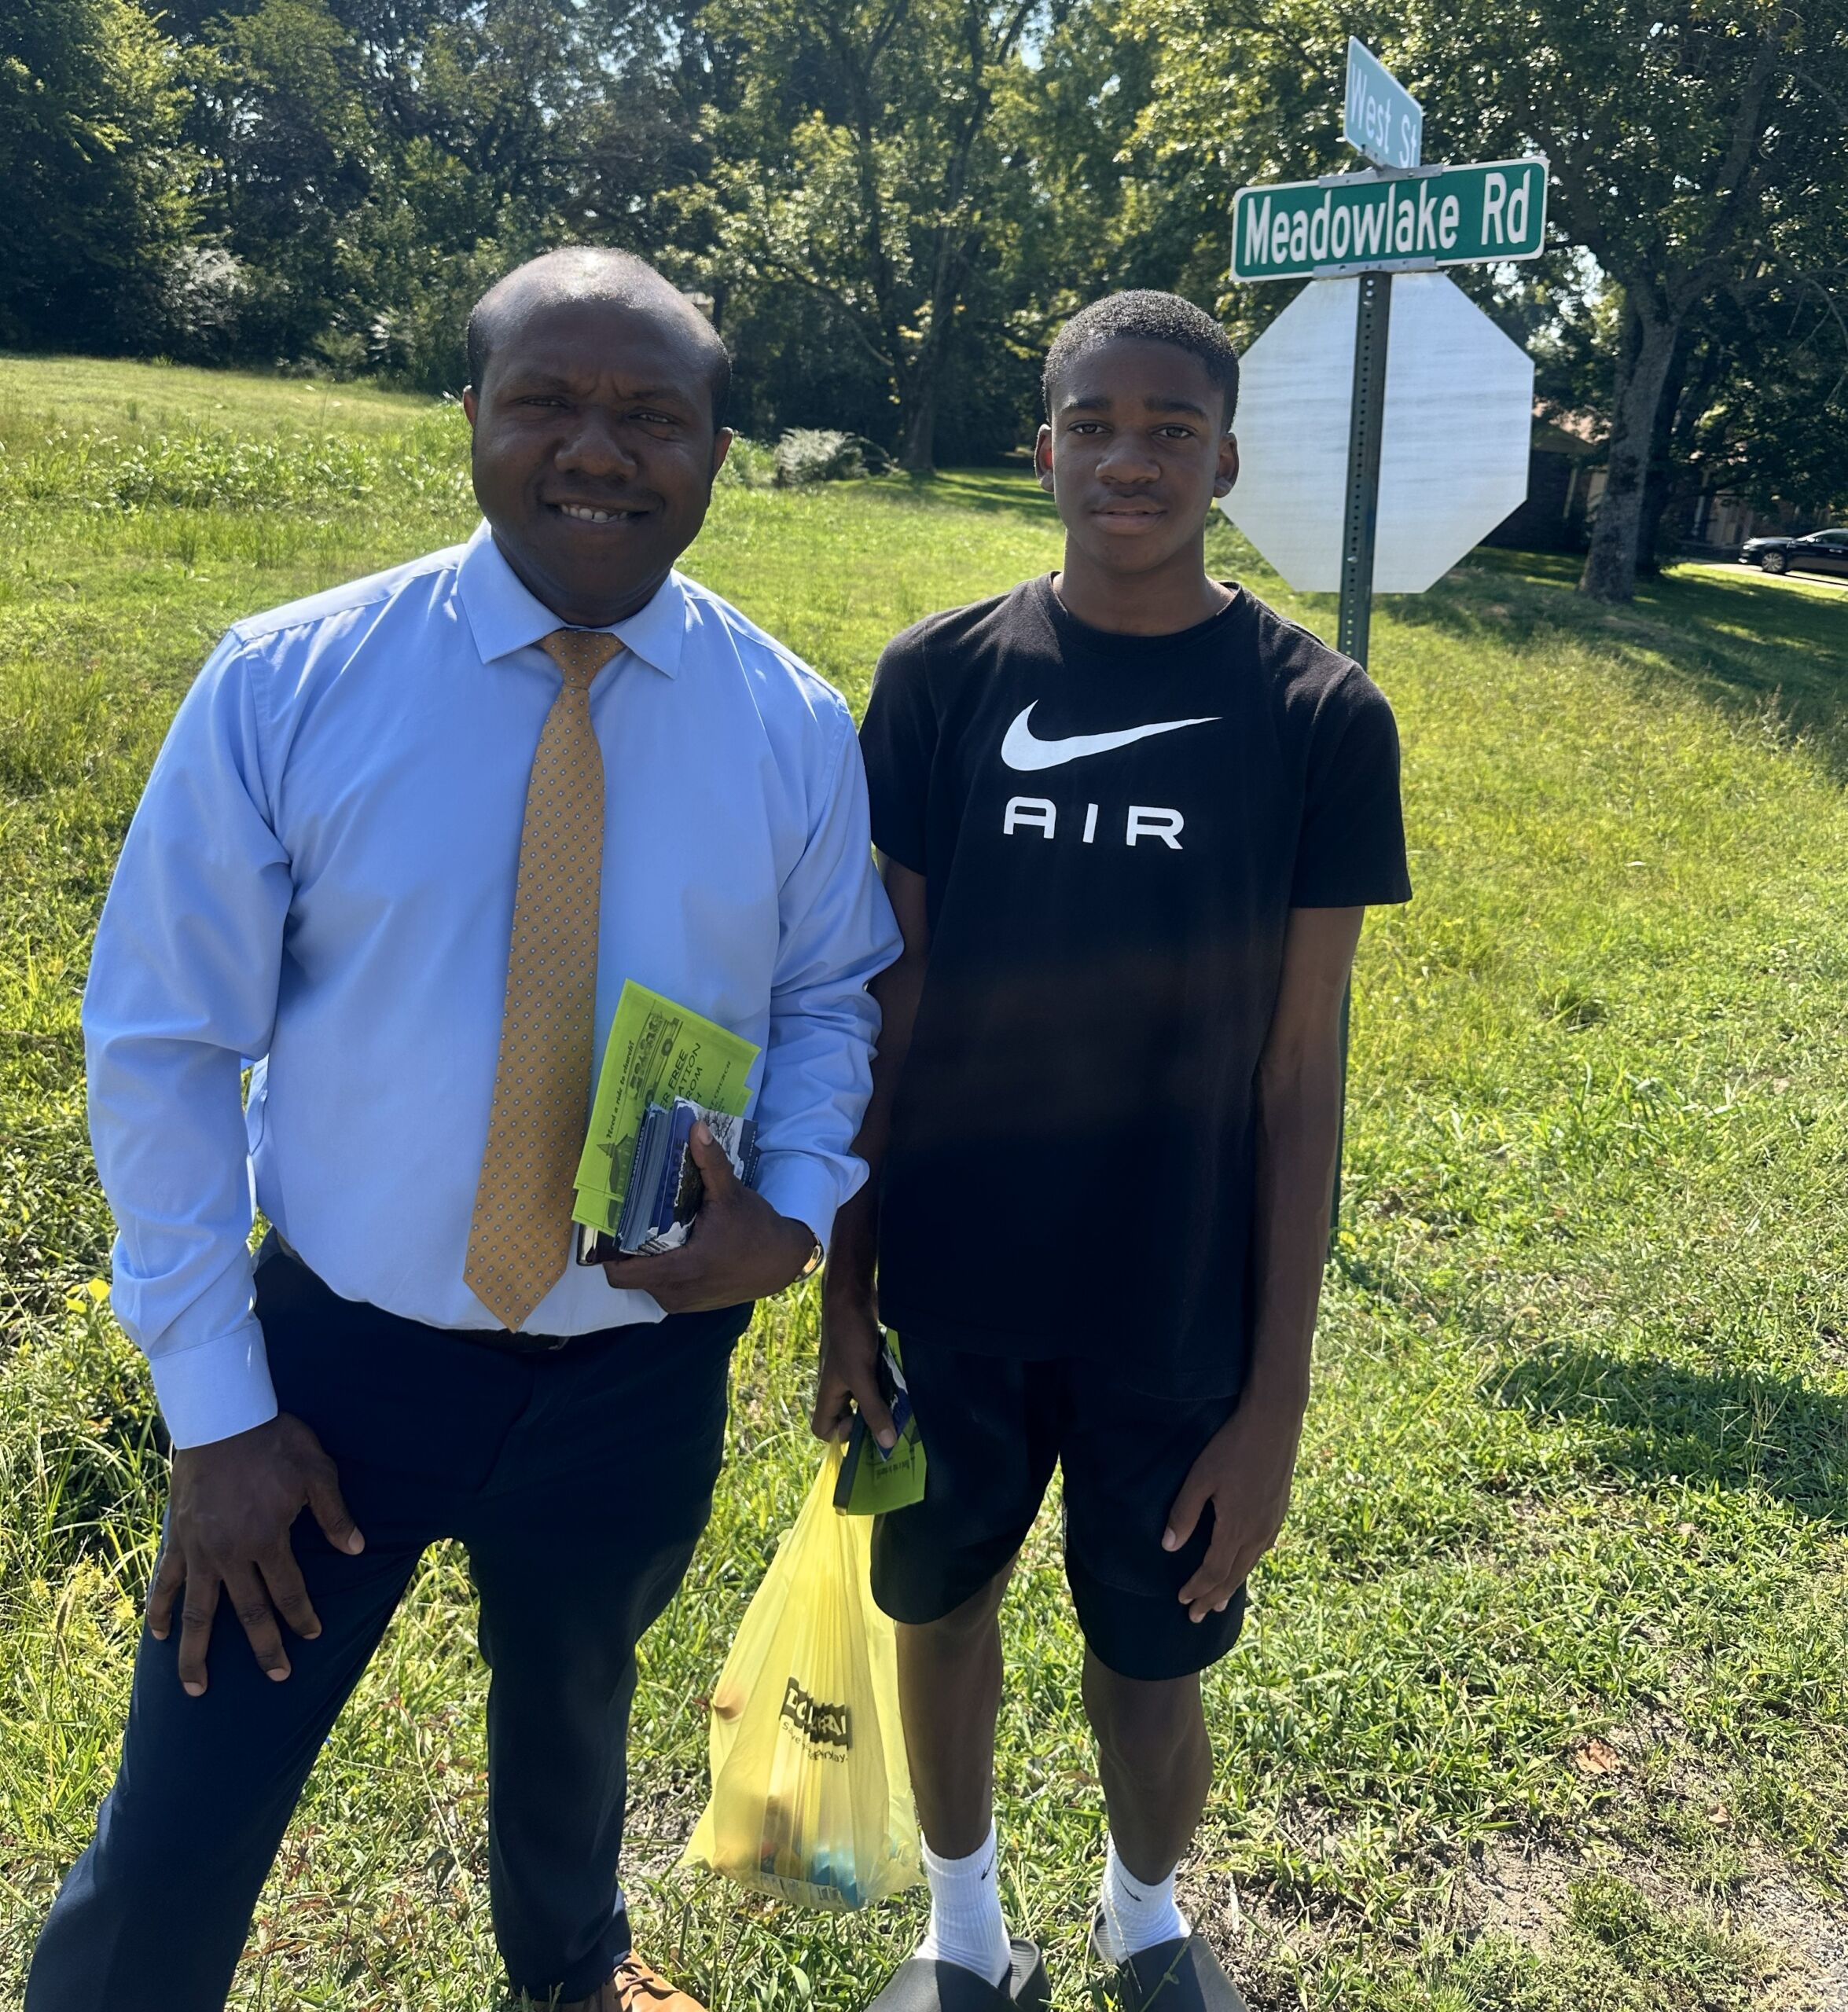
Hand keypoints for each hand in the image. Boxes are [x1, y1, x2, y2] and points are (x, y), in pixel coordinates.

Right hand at [147, 1412, 364, 1695]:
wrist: (221, 1419)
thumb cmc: (274, 1441)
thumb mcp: (317, 1471)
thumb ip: (333, 1514)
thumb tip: (356, 1549)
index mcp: (267, 1539)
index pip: (288, 1592)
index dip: (301, 1618)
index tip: (312, 1637)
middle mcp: (231, 1554)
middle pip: (248, 1613)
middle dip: (264, 1648)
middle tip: (276, 1677)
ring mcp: (199, 1551)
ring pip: (198, 1612)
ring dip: (196, 1652)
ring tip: (197, 1688)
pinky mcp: (177, 1540)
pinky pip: (164, 1582)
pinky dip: (159, 1610)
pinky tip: (158, 1634)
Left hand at [606, 1120, 815, 1312]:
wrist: (783, 1262)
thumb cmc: (757, 1230)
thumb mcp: (732, 1195)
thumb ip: (710, 1163)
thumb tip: (695, 1126)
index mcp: (681, 1269)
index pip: (621, 1273)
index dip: (608, 1251)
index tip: (610, 1224)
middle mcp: (675, 1292)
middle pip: (630, 1274)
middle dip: (627, 1248)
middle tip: (631, 1217)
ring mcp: (682, 1302)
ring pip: (645, 1280)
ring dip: (644, 1259)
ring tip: (650, 1228)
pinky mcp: (690, 1304)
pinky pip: (661, 1287)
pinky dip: (660, 1268)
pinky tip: (672, 1243)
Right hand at [811, 1290, 895, 1449]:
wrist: (852, 1294)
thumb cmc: (850, 1336)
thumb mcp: (862, 1376)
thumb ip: (873, 1409)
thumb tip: (886, 1444)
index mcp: (828, 1393)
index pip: (823, 1428)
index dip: (840, 1435)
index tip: (864, 1428)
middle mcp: (837, 1385)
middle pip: (846, 1416)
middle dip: (867, 1423)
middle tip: (893, 1424)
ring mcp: (851, 1371)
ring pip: (863, 1398)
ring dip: (881, 1404)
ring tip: (903, 1407)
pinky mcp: (865, 1358)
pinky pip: (874, 1381)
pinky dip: (887, 1385)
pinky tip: (904, 1384)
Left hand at [1162, 1391, 1305, 1622]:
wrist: (1275, 1422)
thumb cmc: (1232, 1446)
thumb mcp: (1201, 1477)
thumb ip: (1184, 1513)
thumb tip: (1169, 1547)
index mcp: (1236, 1528)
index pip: (1214, 1571)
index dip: (1197, 1588)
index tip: (1182, 1601)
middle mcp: (1258, 1532)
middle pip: (1233, 1575)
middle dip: (1213, 1598)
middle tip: (1197, 1617)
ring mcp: (1272, 1522)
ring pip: (1250, 1564)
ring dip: (1232, 1585)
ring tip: (1220, 1601)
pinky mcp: (1280, 1510)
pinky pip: (1262, 1549)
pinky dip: (1247, 1564)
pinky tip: (1244, 1563)